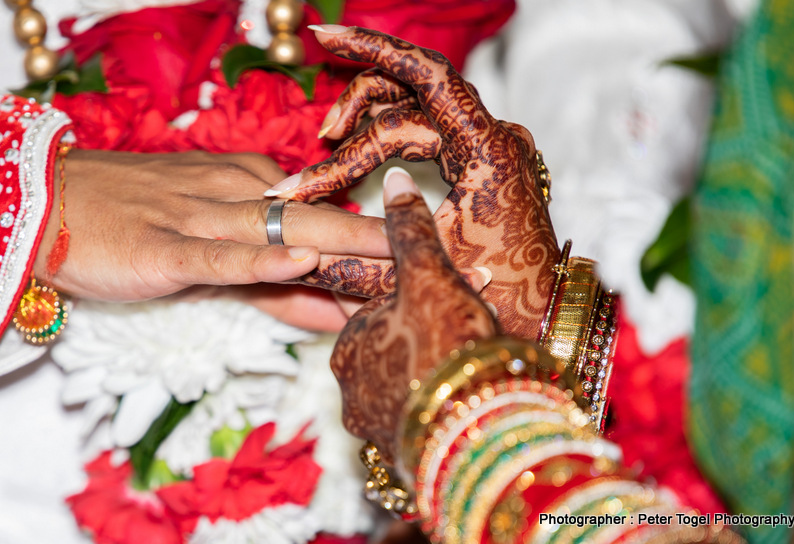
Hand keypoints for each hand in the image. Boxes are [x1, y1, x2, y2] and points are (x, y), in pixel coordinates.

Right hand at [33, 150, 389, 301]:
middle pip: (320, 221)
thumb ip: (276, 286)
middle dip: (381, 239)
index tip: (423, 255)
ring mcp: (201, 218)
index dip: (375, 240)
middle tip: (435, 256)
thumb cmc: (137, 228)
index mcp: (251, 192)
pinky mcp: (165, 247)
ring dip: (344, 246)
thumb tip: (335, 312)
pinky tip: (299, 261)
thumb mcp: (216, 257)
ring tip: (397, 261)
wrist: (51, 206)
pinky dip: (260, 258)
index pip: (324, 220)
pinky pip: (220, 253)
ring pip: (283, 231)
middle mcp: (237, 198)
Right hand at [275, 25, 559, 338]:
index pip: (425, 73)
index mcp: (485, 149)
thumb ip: (358, 258)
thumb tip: (304, 248)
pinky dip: (390, 140)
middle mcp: (491, 138)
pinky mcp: (480, 163)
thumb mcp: (423, 271)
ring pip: (415, 111)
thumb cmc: (503, 295)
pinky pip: (428, 134)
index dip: (370, 48)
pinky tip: (360, 158)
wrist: (546, 318)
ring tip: (331, 151)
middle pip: (411, 91)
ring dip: (369, 124)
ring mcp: (487, 149)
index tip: (322, 35)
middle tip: (320, 138)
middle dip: (355, 109)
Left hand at [330, 168, 495, 461]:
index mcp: (351, 341)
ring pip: (405, 386)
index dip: (415, 297)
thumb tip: (392, 181)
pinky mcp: (404, 457)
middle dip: (425, 337)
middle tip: (465, 330)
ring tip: (471, 365)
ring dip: (434, 373)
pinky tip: (468, 399)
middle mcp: (353, 388)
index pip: (373, 309)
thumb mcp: (431, 277)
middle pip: (389, 349)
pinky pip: (421, 418)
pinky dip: (440, 405)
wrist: (479, 431)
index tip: (449, 296)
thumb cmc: (449, 347)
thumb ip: (410, 231)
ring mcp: (377, 426)